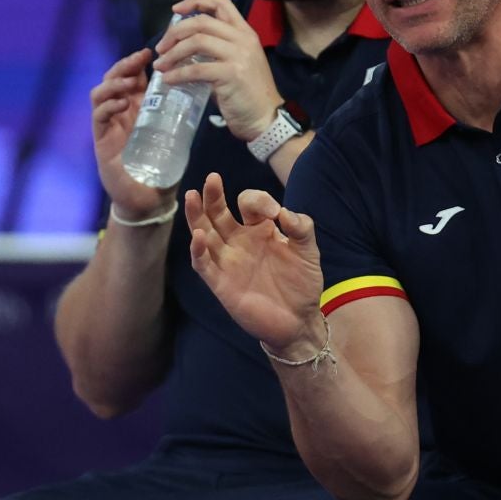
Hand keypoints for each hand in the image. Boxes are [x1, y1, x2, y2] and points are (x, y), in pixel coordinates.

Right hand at [89, 48, 173, 217]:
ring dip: (114, 82)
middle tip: (140, 58)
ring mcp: (109, 124)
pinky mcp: (101, 139)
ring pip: (101, 93)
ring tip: (129, 81)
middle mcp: (120, 111)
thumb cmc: (163, 167)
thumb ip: (181, 114)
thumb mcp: (175, 134)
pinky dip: (108, 105)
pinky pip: (99, 115)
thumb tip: (202, 88)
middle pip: (114, 78)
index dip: (138, 62)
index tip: (151, 51)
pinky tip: (123, 102)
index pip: (133, 76)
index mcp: (138, 107)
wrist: (149, 199)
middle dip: (125, 65)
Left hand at [153, 0, 284, 141]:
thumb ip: (216, 50)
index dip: (195, 0)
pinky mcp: (232, 74)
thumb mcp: (236, 62)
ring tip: (160, 64)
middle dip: (174, 32)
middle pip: (201, 21)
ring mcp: (239, 55)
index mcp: (245, 32)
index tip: (176, 9)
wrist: (266, 118)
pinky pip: (197, 69)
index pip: (221, 2)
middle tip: (160, 47)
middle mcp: (243, 38)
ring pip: (197, 41)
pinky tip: (168, 80)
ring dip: (173, 52)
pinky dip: (177, 74)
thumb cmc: (247, 92)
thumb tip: (183, 47)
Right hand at [185, 171, 325, 352]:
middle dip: (213, 195)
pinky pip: (204, 264)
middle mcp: (239, 242)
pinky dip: (198, 251)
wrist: (299, 321)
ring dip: (197, 216)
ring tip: (191, 196)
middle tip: (212, 178)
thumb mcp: (309, 252)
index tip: (275, 213)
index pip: (248, 204)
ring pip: (204, 234)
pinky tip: (198, 236)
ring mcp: (227, 261)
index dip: (258, 201)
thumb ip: (302, 228)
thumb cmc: (302, 284)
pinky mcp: (221, 283)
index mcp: (260, 230)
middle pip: (218, 214)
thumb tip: (284, 212)